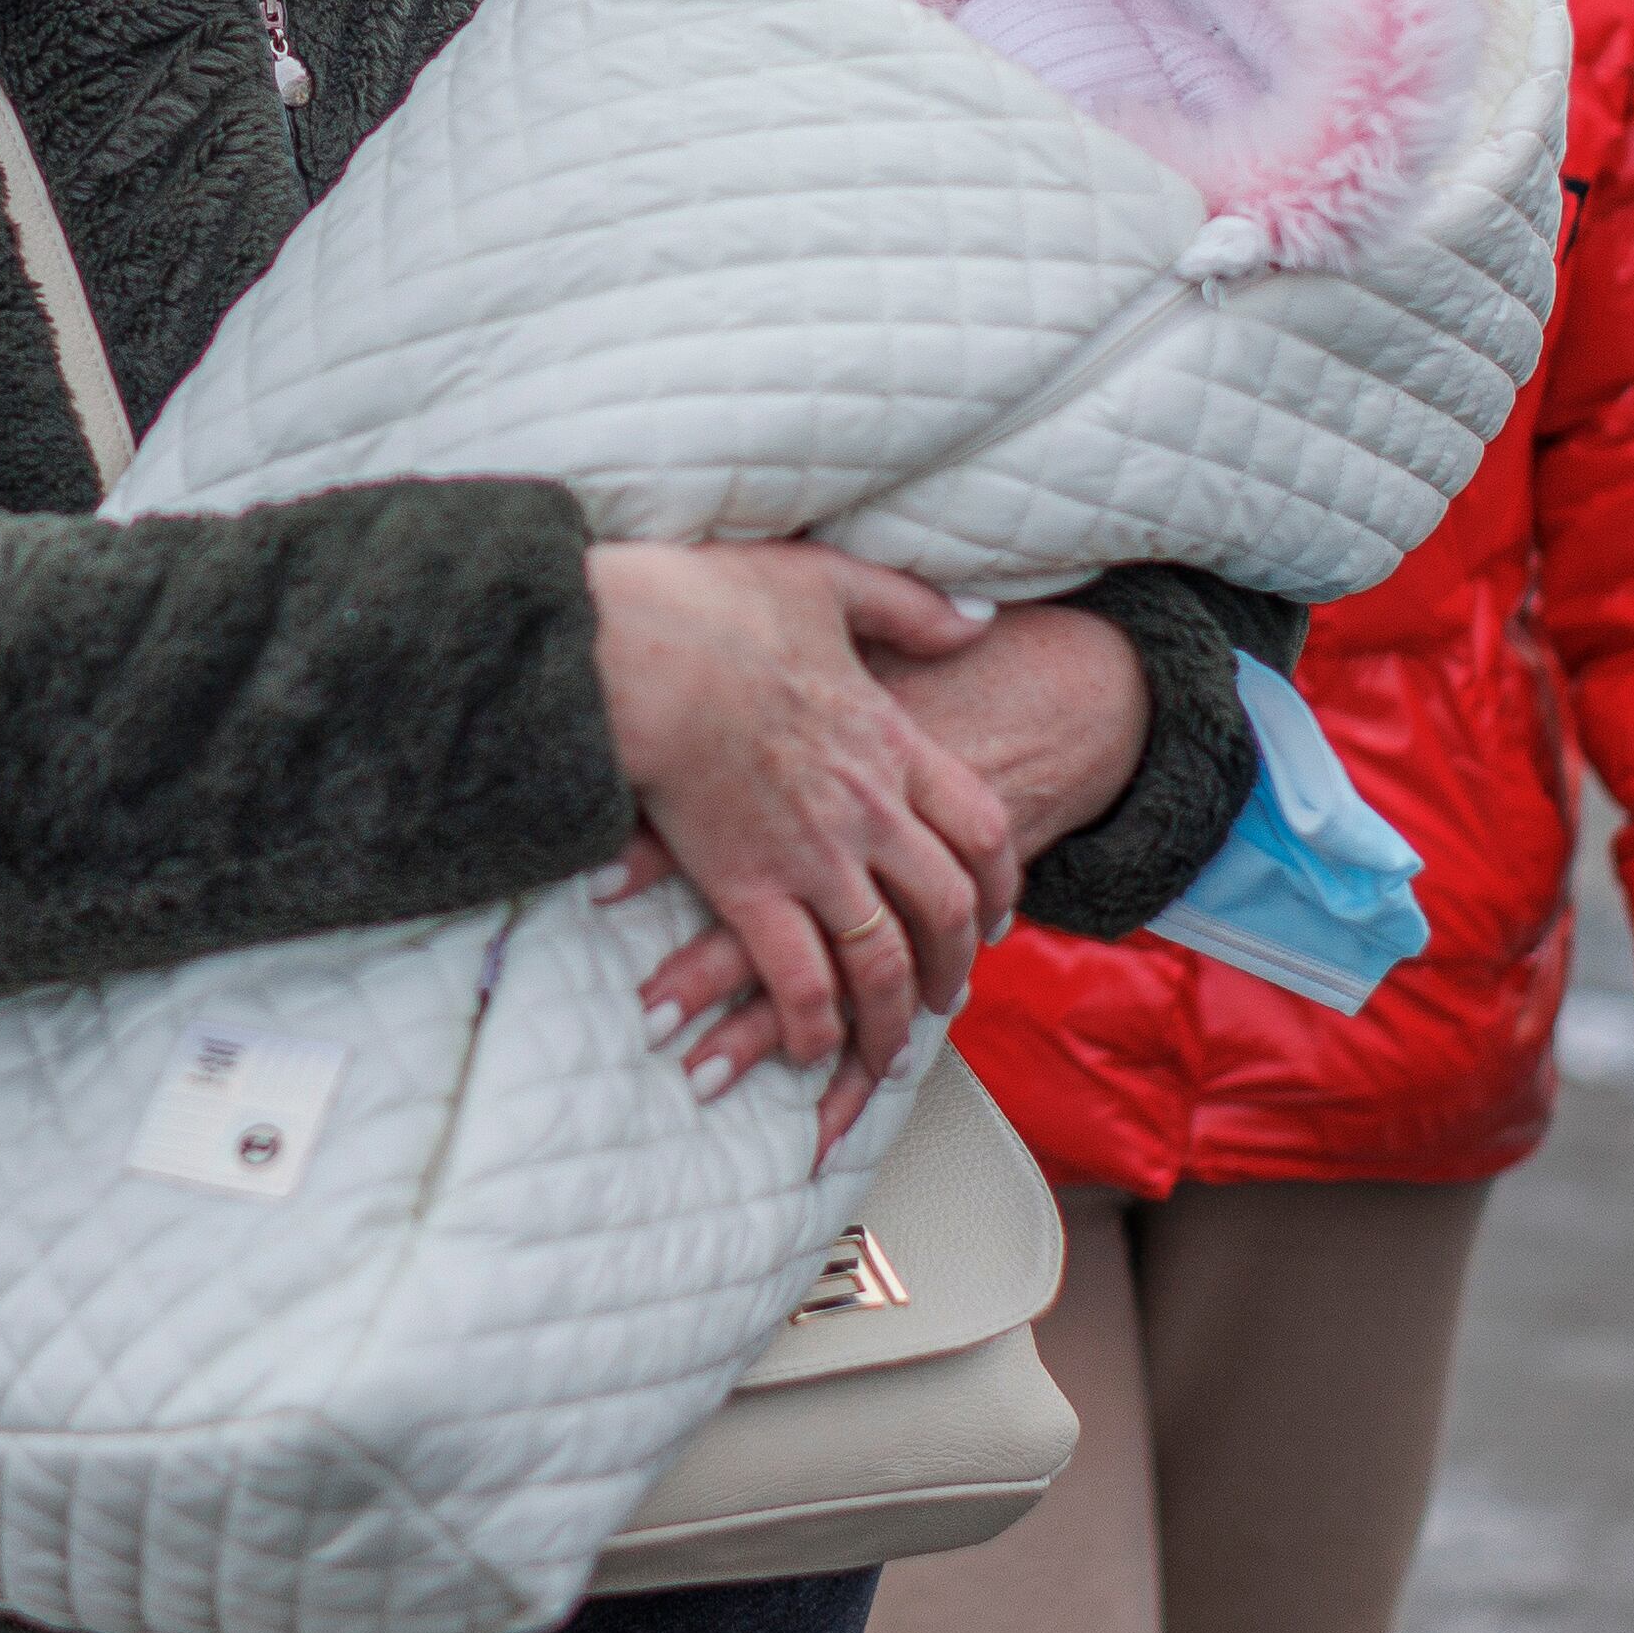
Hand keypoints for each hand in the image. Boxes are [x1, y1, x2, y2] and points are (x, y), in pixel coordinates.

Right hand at [585, 543, 1016, 1158]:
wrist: (634, 649)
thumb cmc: (716, 606)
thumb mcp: (831, 582)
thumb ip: (910, 606)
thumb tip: (977, 620)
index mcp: (891, 740)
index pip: (981, 825)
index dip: (999, 878)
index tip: (994, 912)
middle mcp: (868, 810)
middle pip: (945, 906)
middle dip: (955, 962)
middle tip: (948, 996)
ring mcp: (811, 855)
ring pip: (883, 960)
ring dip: (893, 1016)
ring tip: (888, 1050)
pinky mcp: (746, 887)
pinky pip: (800, 978)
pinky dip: (813, 1023)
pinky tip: (809, 1047)